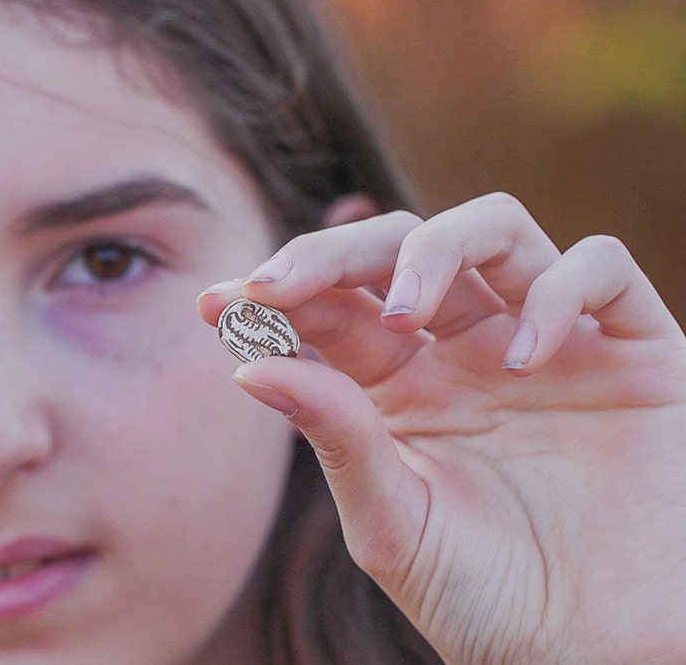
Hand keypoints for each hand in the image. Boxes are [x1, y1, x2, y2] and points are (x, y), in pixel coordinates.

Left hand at [198, 193, 685, 662]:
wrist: (599, 657)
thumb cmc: (488, 602)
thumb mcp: (395, 526)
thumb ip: (336, 440)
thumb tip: (248, 368)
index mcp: (401, 388)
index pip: (332, 308)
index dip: (277, 293)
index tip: (216, 303)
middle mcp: (468, 350)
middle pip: (398, 248)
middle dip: (334, 253)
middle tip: (281, 284)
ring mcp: (550, 342)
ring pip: (493, 230)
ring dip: (434, 250)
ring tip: (403, 316)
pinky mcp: (638, 352)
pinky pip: (600, 270)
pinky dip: (557, 291)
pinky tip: (522, 358)